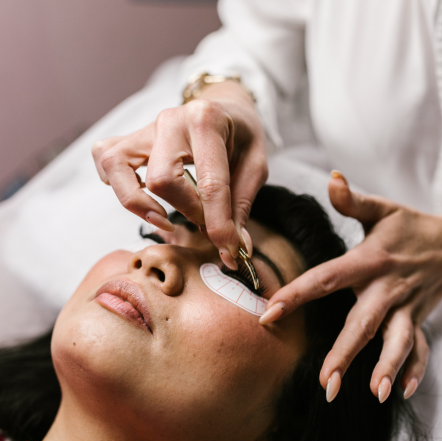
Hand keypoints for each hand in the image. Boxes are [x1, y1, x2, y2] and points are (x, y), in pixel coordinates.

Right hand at [91, 81, 267, 268]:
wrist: (224, 106)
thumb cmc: (241, 136)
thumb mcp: (255, 166)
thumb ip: (241, 206)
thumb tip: (235, 248)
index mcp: (206, 120)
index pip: (210, 184)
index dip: (219, 226)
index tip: (229, 252)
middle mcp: (170, 120)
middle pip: (162, 180)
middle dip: (187, 212)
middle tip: (206, 221)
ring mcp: (145, 128)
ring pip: (118, 167)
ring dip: (139, 203)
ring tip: (165, 219)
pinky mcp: (131, 138)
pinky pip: (105, 159)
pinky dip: (116, 183)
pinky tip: (141, 196)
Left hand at [260, 172, 441, 401]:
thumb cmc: (411, 226)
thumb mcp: (383, 209)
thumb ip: (353, 200)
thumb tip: (330, 178)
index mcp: (371, 260)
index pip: (327, 278)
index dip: (297, 294)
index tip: (269, 313)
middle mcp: (388, 288)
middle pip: (364, 322)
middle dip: (345, 352)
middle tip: (325, 381)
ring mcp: (407, 307)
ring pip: (397, 341)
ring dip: (386, 367)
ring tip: (373, 394)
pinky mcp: (420, 319)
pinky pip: (421, 348)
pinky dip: (414, 369)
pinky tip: (401, 392)